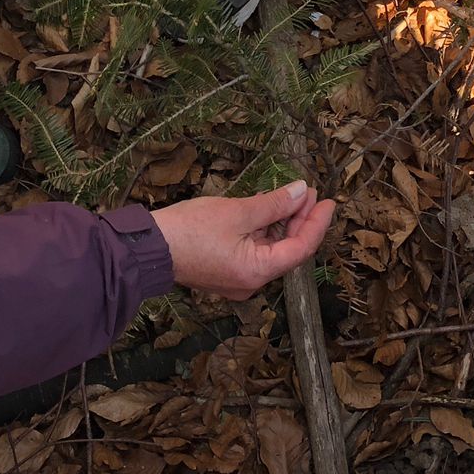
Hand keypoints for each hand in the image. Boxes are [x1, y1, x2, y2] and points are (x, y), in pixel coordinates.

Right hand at [151, 181, 336, 300]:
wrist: (147, 248)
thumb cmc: (189, 230)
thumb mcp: (237, 212)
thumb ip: (274, 204)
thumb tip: (300, 192)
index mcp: (257, 272)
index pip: (301, 249)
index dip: (317, 223)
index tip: (327, 201)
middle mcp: (251, 282)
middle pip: (287, 250)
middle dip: (300, 220)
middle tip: (308, 192)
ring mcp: (237, 279)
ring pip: (270, 249)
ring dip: (281, 223)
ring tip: (290, 194)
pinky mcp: (224, 271)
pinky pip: (253, 251)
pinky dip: (262, 231)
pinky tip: (266, 208)